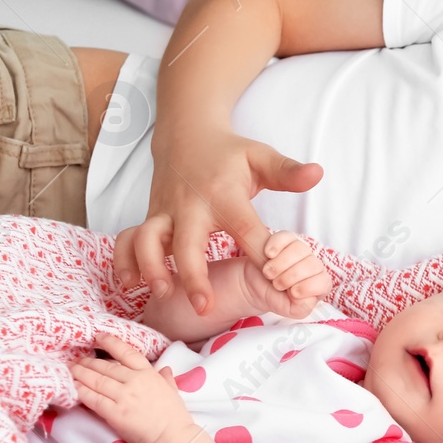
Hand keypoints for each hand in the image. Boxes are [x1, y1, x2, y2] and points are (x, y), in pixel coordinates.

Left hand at [69, 333, 196, 442]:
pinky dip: (81, 392)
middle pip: (105, 367)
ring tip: (70, 370)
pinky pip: (93, 399)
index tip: (98, 337)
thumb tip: (165, 369)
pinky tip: (73, 387)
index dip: (111, 343)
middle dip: (87, 362)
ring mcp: (124, 396)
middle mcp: (135, 381)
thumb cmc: (174, 416)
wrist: (172, 437)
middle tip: (75, 360)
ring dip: (80, 374)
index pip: (127, 353)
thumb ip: (166, 378)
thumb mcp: (173, 391)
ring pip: (96, 380)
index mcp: (149, 374)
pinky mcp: (114, 413)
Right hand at [113, 120, 322, 315]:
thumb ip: (288, 172)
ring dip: (152, 267)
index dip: (259, 253)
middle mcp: (191, 205)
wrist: (186, 134)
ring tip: (162, 295)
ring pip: (148, 240)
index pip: (244, 228)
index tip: (275, 279)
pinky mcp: (149, 217)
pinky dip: (124, 260)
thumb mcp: (261, 157)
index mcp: (224, 194)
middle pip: (187, 242)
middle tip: (204, 308)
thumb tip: (318, 173)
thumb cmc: (230, 154)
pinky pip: (128, 239)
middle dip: (193, 274)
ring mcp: (165, 211)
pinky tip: (130, 284)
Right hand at [241, 231, 332, 319]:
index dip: (306, 287)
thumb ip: (302, 309)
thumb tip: (308, 297)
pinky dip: (276, 245)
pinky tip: (269, 254)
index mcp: (319, 284)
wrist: (255, 287)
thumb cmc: (276, 298)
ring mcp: (301, 251)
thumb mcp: (290, 311)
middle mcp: (314, 266)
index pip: (324, 281)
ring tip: (268, 273)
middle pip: (312, 264)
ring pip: (300, 249)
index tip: (291, 293)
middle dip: (291, 276)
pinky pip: (286, 236)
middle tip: (277, 284)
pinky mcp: (286, 240)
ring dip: (281, 263)